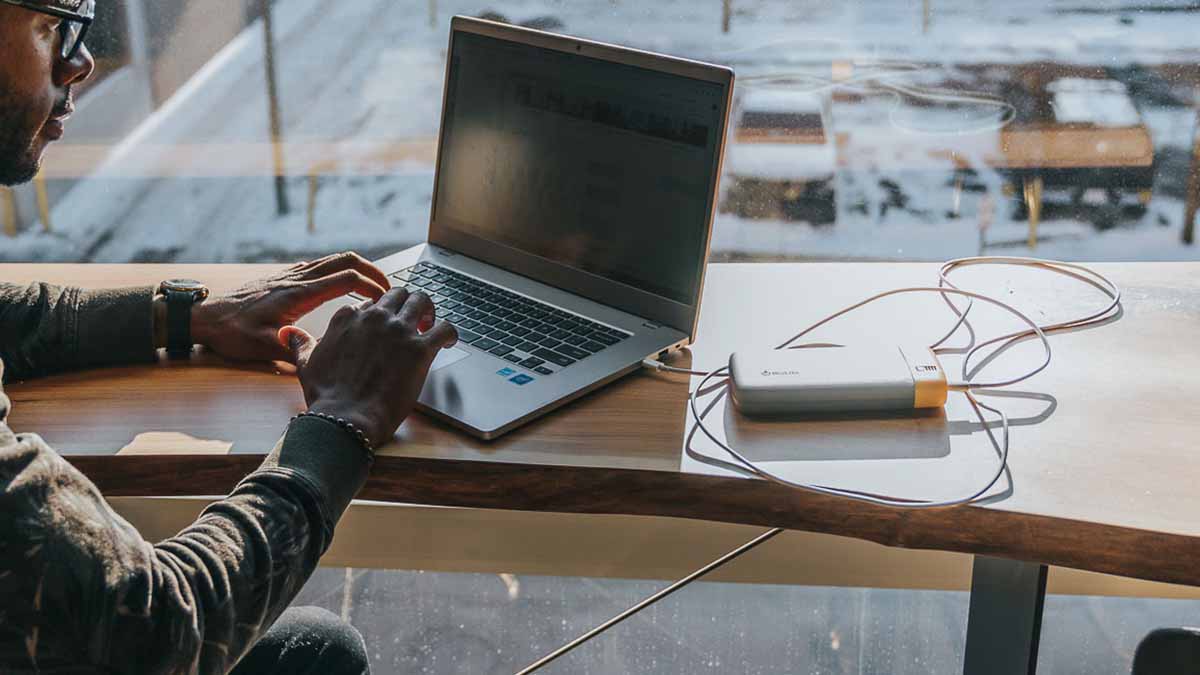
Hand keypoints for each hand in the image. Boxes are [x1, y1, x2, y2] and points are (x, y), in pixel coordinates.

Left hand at [190, 252, 390, 362]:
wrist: (205, 318)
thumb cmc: (232, 333)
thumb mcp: (263, 349)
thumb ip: (294, 353)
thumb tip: (322, 364)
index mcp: (298, 294)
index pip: (346, 278)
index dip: (371, 285)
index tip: (386, 299)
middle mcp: (297, 278)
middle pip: (345, 260)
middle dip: (372, 270)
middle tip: (390, 288)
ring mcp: (291, 275)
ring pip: (334, 259)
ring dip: (358, 268)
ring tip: (374, 286)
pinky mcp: (285, 277)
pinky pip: (321, 265)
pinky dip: (341, 271)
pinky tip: (344, 287)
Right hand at [277, 288, 458, 446]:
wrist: (346, 419)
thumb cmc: (327, 397)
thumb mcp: (306, 365)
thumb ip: (300, 344)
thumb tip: (289, 334)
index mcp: (347, 317)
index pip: (370, 303)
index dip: (380, 314)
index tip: (385, 325)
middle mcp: (374, 318)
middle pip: (398, 294)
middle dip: (406, 304)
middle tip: (413, 320)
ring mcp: (398, 331)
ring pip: (422, 301)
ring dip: (429, 310)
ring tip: (430, 324)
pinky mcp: (419, 349)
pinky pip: (444, 327)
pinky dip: (450, 331)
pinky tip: (449, 341)